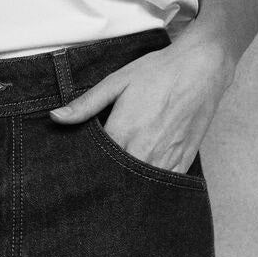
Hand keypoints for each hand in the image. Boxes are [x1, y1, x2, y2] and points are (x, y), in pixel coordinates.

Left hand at [48, 32, 235, 173]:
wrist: (202, 68)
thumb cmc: (158, 72)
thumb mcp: (116, 82)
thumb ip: (85, 104)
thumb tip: (56, 117)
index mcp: (122, 134)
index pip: (95, 166)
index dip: (86, 170)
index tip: (79, 173)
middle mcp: (143, 152)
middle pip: (115, 180)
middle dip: (105, 182)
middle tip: (95, 185)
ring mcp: (165, 161)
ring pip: (138, 188)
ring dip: (127, 187)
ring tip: (116, 187)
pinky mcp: (182, 163)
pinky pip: (161, 187)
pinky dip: (150, 187)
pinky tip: (141, 184)